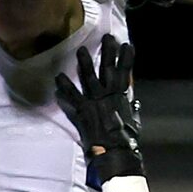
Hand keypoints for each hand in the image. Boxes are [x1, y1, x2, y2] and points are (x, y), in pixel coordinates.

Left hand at [55, 38, 144, 184]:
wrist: (114, 154)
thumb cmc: (126, 141)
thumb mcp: (134, 124)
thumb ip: (132, 111)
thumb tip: (134, 104)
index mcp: (121, 98)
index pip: (126, 73)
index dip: (127, 58)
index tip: (127, 44)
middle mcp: (108, 96)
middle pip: (108, 69)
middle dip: (108, 52)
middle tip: (107, 37)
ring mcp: (94, 102)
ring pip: (89, 77)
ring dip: (85, 63)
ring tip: (81, 50)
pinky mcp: (82, 111)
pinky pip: (72, 97)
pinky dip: (65, 88)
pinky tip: (58, 78)